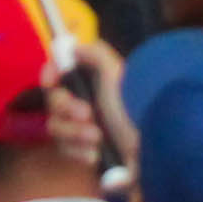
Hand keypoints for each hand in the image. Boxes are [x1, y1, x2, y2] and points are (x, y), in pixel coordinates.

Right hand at [37, 24, 132, 174]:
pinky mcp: (82, 151)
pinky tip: (96, 155)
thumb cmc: (134, 108)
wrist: (151, 151)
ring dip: (74, 132)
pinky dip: (78, 152)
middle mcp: (83, 100)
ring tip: (98, 138)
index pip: (58, 70)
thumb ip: (95, 54)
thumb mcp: (116, 74)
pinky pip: (64, 149)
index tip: (51, 82)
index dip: (50, 73)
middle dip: (67, 108)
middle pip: (53, 101)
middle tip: (88, 115)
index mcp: (91, 80)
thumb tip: (71, 47)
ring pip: (55, 127)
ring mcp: (80, 127)